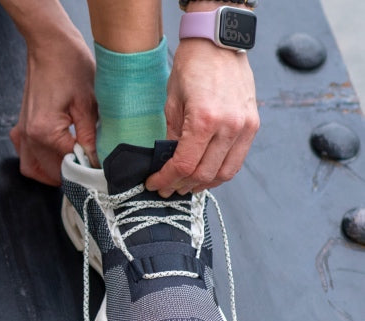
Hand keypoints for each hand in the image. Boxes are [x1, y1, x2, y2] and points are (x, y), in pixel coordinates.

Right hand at [1, 1, 97, 185]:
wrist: (50, 45)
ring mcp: (22, 131)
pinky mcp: (21, 125)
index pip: (70, 163)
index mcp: (45, 132)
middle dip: (71, 173)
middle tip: (91, 171)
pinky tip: (54, 157)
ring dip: (51, 173)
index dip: (89, 168)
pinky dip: (38, 161)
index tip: (103, 170)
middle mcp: (29, 135)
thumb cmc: (69, 66)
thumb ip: (91, 138)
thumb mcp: (89, 103)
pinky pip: (25, 154)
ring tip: (73, 169)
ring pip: (32, 168)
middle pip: (50, 170)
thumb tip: (97, 161)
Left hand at [145, 39, 258, 196]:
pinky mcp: (253, 125)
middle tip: (167, 189)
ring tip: (185, 185)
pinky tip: (205, 173)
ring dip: (203, 184)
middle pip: (204, 173)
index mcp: (204, 120)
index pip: (184, 164)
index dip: (166, 179)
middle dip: (182, 185)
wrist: (219, 44)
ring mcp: (245, 126)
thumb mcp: (172, 103)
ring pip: (224, 172)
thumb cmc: (192, 67)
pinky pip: (237, 160)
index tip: (154, 184)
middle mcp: (229, 126)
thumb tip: (166, 163)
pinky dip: (220, 171)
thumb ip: (171, 136)